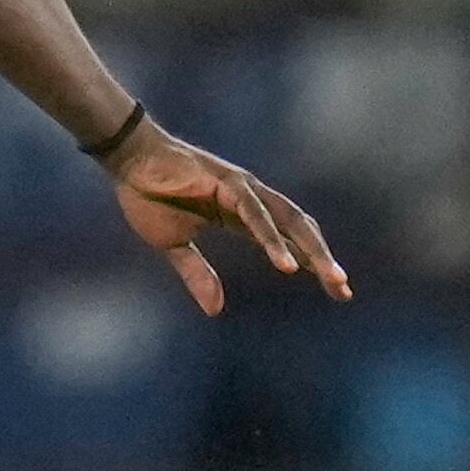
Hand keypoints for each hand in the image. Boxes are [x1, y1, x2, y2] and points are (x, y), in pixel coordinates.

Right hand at [104, 119, 348, 315]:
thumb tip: (215, 311)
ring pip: (289, 222)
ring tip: (331, 278)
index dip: (311, 263)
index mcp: (241, 214)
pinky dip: (272, 240)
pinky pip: (255, 215)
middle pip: (299, 230)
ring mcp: (242, 189)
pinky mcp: (227, 183)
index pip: (287, 241)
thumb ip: (196, 273)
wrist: (126, 159)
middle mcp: (251, 200)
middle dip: (322, 259)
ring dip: (312, 251)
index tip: (337, 290)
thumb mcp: (172, 244)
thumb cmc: (146, 194)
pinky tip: (286, 264)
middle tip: (343, 290)